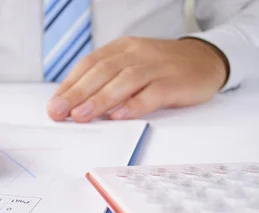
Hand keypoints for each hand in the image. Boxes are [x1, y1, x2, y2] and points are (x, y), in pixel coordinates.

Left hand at [47, 37, 228, 121]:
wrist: (204, 60)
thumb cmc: (161, 68)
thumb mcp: (131, 66)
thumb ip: (106, 82)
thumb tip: (75, 106)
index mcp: (122, 49)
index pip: (89, 64)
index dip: (70, 84)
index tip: (54, 105)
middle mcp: (136, 54)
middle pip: (102, 71)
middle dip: (77, 93)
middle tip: (59, 112)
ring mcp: (156, 67)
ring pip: (124, 81)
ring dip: (100, 99)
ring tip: (81, 115)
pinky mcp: (174, 82)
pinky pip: (152, 93)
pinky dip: (134, 105)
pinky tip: (119, 116)